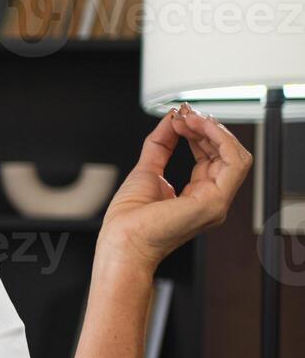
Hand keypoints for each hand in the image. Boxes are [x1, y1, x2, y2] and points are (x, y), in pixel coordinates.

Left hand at [99, 103, 253, 271]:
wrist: (122, 242)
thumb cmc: (128, 221)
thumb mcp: (146, 170)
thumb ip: (160, 144)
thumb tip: (171, 120)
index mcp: (197, 195)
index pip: (212, 157)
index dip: (199, 133)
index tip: (181, 117)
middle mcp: (211, 199)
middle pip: (225, 154)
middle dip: (206, 128)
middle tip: (185, 115)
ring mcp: (216, 202)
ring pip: (236, 155)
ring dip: (213, 130)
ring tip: (190, 119)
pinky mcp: (215, 202)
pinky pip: (234, 163)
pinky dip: (219, 139)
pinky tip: (198, 128)